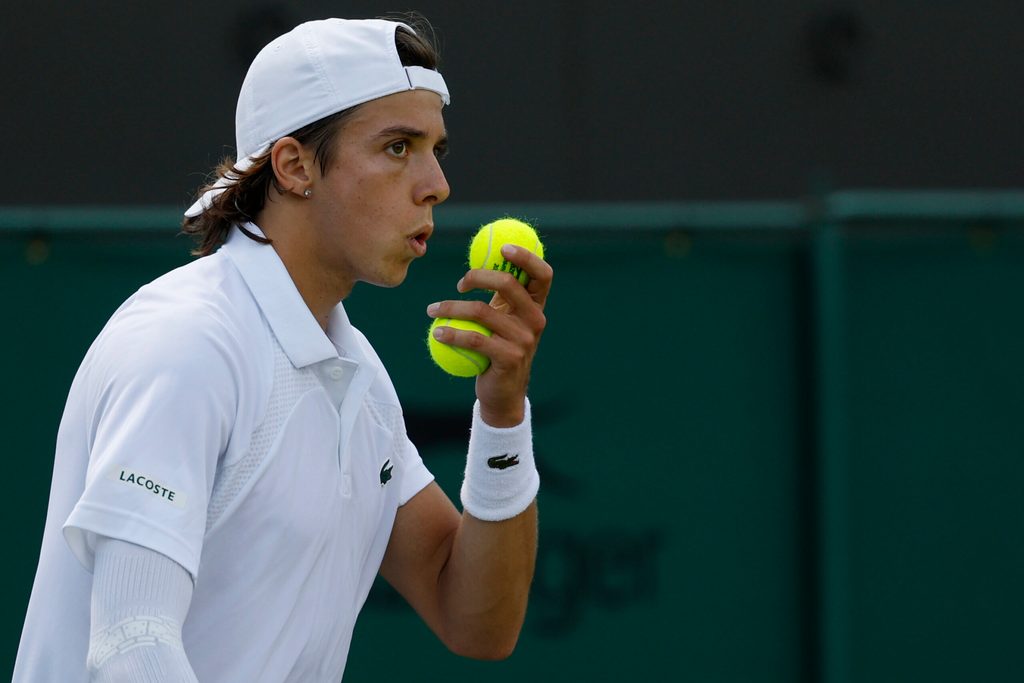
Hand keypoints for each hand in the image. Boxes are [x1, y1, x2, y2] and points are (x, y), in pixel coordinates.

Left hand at [427, 244, 551, 426]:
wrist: (503, 393)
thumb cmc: (498, 349)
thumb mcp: (504, 320)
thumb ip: (499, 295)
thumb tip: (478, 259)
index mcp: (537, 307)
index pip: (542, 275)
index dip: (526, 257)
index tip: (501, 247)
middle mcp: (536, 320)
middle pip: (509, 284)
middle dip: (479, 276)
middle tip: (459, 283)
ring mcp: (525, 340)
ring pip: (482, 312)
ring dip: (451, 308)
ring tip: (432, 310)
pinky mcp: (509, 358)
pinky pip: (474, 339)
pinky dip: (451, 334)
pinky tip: (436, 333)